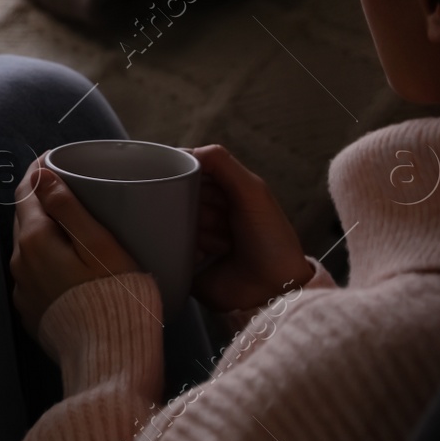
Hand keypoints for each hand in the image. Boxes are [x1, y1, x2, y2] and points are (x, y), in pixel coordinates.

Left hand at [10, 157, 138, 339]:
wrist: (110, 362)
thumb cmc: (115, 298)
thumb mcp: (100, 245)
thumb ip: (68, 208)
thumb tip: (42, 174)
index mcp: (36, 240)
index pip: (28, 189)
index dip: (41, 168)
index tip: (57, 156)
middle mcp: (21, 263)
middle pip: (26, 215)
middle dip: (43, 194)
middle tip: (71, 182)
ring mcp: (24, 289)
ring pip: (28, 244)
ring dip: (44, 227)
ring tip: (73, 220)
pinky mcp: (32, 311)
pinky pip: (34, 272)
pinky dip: (47, 256)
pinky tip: (69, 259)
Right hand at [189, 145, 313, 312]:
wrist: (272, 291)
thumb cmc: (271, 240)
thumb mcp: (253, 192)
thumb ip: (223, 164)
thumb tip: (186, 150)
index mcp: (225, 192)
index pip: (192, 170)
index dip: (188, 172)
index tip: (184, 176)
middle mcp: (209, 211)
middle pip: (181, 193)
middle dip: (197, 205)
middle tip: (220, 219)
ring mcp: (196, 236)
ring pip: (175, 219)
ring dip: (198, 230)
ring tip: (222, 245)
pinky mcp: (184, 259)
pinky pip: (168, 245)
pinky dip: (185, 248)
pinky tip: (207, 257)